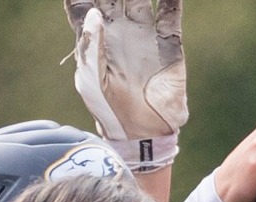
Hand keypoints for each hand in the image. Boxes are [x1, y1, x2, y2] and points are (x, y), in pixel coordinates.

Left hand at [65, 0, 186, 139]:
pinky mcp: (168, 43)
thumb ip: (92, 46)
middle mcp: (119, 30)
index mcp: (95, 37)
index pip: (84, 3)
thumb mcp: (91, 79)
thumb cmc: (108, 108)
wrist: (142, 133)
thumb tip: (96, 13)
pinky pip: (170, 13)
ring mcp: (144, 34)